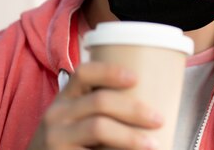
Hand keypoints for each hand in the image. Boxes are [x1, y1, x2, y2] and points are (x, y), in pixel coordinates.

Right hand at [27, 62, 161, 149]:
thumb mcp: (73, 119)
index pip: (84, 73)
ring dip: (130, 136)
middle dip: (134, 109)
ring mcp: (56, 138)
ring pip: (98, 127)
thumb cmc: (67, 141)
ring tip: (153, 144)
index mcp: (65, 98)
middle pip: (100, 101)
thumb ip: (97, 109)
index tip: (135, 78)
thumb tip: (149, 104)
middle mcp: (56, 114)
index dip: (110, 72)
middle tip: (158, 119)